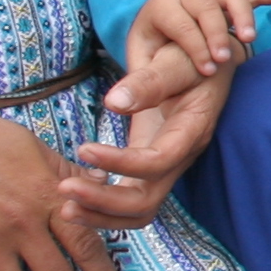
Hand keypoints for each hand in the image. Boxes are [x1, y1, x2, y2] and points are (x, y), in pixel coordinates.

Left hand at [64, 0, 270, 225]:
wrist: (208, 61)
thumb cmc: (195, 56)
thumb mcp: (177, 60)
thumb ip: (150, 80)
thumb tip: (114, 101)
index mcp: (191, 131)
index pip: (157, 162)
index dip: (120, 163)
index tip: (83, 148)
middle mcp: (179, 157)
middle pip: (146, 203)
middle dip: (103, 203)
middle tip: (63, 190)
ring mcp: (165, 166)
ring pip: (138, 211)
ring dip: (100, 214)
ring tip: (64, 206)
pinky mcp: (150, 167)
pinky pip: (130, 200)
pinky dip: (102, 207)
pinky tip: (78, 194)